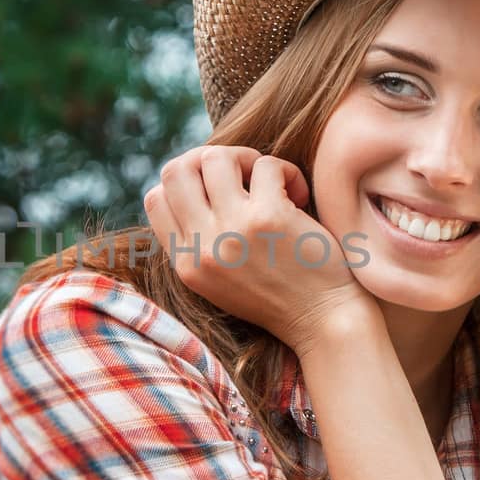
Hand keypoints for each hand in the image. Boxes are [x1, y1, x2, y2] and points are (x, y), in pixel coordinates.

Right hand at [141, 145, 375, 354]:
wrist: (324, 321)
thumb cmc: (280, 297)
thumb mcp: (221, 281)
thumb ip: (201, 242)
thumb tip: (196, 183)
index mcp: (186, 265)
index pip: (155, 199)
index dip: (184, 182)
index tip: (216, 190)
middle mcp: (202, 247)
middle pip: (176, 170)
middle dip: (208, 159)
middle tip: (241, 175)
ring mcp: (233, 230)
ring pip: (215, 157)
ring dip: (246, 159)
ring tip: (269, 181)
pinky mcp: (269, 216)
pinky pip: (266, 165)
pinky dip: (285, 171)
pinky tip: (297, 194)